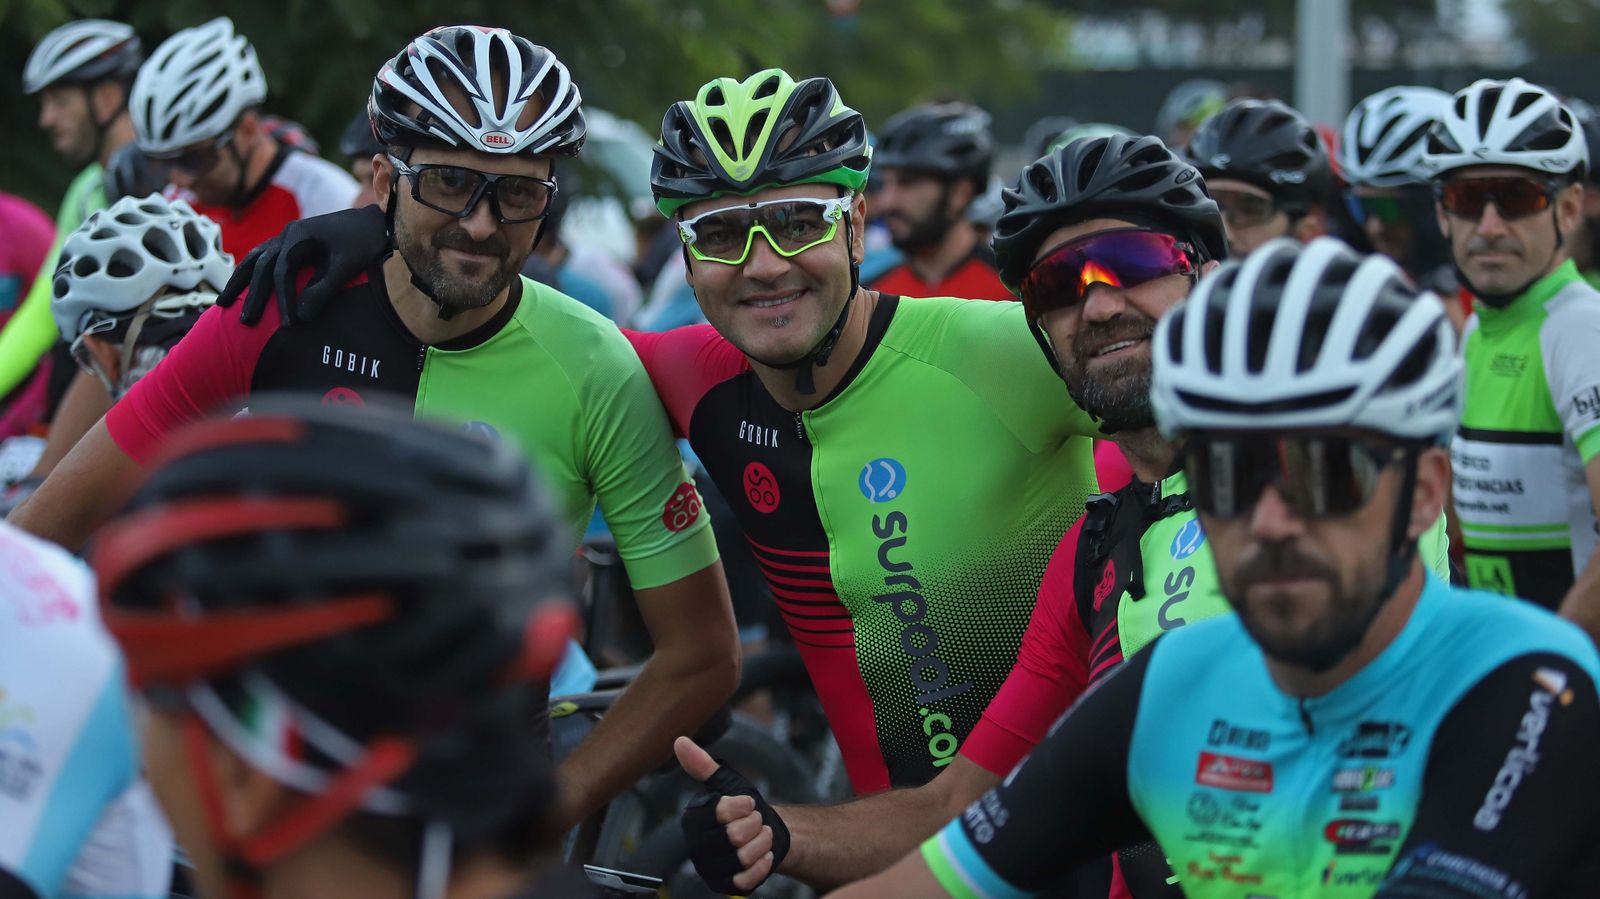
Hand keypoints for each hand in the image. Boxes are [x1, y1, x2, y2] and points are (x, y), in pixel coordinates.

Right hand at [216, 204, 388, 325]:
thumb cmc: (364, 242)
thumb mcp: (346, 265)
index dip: (283, 299)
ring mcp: (286, 236)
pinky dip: (250, 272)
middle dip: (253, 295)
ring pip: (254, 259)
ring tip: (222, 304)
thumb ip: (324, 289)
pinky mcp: (290, 242)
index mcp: (299, 235)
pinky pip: (262, 257)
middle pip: (262, 266)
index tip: (289, 324)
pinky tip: (242, 286)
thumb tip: (302, 318)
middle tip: (244, 323)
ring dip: (239, 281)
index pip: (282, 271)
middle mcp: (287, 233)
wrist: (374, 221)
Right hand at [677, 735, 788, 893]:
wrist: (765, 834)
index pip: (720, 812)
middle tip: (756, 821)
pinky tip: (765, 854)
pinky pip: (745, 880)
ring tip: (762, 835)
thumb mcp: (727, 783)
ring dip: (762, 843)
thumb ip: (703, 765)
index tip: (749, 803)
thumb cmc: (744, 808)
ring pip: (742, 858)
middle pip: (734, 836)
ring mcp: (709, 869)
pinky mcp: (724, 886)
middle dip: (755, 824)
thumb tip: (679, 741)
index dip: (742, 806)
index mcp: (692, 820)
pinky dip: (762, 864)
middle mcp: (695, 846)